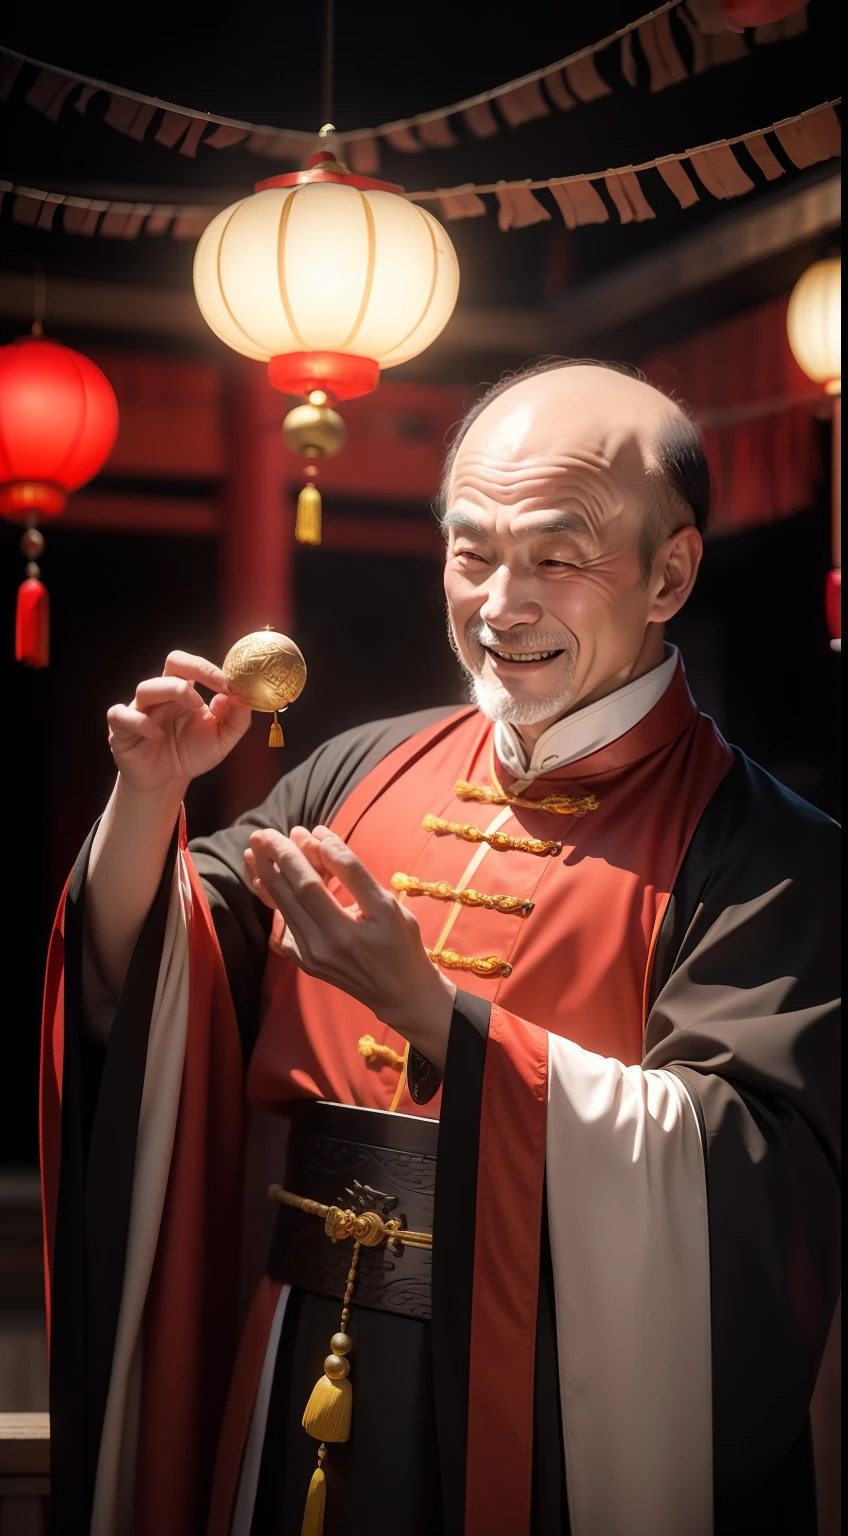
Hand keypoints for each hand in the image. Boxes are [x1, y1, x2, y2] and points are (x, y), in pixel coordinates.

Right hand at [107, 651, 251, 794]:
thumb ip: (235, 721)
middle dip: (195, 668)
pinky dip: (139, 722)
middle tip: (218, 685)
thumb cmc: (191, 753)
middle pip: (172, 662)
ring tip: (195, 708)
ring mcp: (140, 709)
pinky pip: (121, 716)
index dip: (210, 669)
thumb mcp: (221, 741)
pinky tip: (157, 736)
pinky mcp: (121, 730)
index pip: (192, 665)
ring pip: (147, 687)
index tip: (230, 683)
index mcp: (185, 691)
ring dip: (173, 692)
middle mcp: (162, 694)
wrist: (166, 781)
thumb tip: (241, 698)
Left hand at [244, 825, 455, 1069]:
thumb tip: (322, 840)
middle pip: (290, 894)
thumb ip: (354, 873)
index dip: (300, 854)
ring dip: (267, 876)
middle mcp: (321, 947)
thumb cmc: (400, 944)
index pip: (312, 884)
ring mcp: (309, 957)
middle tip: (262, 833)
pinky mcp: (304, 962)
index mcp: (345, 932)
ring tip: (255, 851)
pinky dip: (274, 900)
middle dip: (274, 860)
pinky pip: (283, 925)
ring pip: (282, 908)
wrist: (399, 993)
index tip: (299, 829)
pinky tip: (267, 879)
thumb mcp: (388, 906)